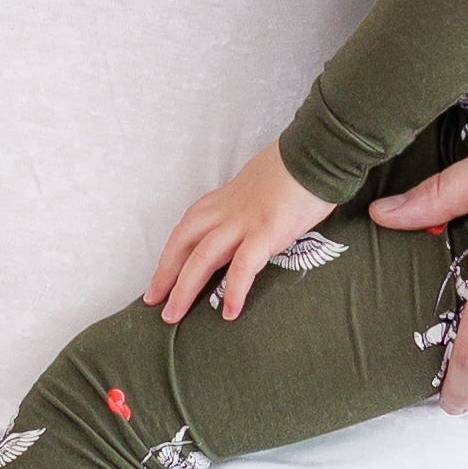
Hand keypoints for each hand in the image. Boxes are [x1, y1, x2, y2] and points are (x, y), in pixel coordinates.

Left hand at [149, 142, 332, 324]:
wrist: (315, 152)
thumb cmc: (293, 170)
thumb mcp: (258, 188)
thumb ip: (246, 208)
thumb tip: (247, 227)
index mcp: (221, 200)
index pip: (185, 231)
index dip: (168, 257)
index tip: (158, 281)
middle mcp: (225, 211)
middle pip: (182, 245)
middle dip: (165, 276)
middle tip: (153, 303)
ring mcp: (243, 221)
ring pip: (201, 258)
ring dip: (184, 289)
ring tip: (173, 316)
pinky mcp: (266, 231)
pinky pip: (242, 266)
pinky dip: (234, 290)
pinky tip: (229, 313)